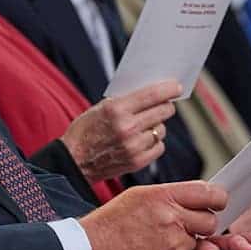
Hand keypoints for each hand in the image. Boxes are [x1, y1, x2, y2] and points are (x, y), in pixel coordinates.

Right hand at [61, 80, 179, 182]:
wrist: (74, 160)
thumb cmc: (86, 131)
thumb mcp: (101, 107)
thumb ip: (126, 100)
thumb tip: (154, 93)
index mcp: (116, 109)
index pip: (153, 94)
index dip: (169, 89)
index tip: (176, 87)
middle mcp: (127, 127)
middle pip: (163, 111)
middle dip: (166, 105)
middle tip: (164, 104)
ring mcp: (133, 146)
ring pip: (162, 129)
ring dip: (157, 125)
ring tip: (145, 125)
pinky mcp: (137, 162)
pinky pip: (159, 147)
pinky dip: (154, 142)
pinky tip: (143, 140)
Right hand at [80, 181, 226, 249]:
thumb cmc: (114, 221)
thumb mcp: (141, 195)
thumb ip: (173, 195)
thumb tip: (200, 197)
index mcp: (164, 196)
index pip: (210, 194)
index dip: (217, 199)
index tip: (216, 201)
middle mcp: (171, 219)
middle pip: (211, 221)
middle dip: (203, 222)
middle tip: (185, 221)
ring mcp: (173, 244)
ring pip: (200, 241)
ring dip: (188, 240)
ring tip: (163, 236)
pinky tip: (158, 249)